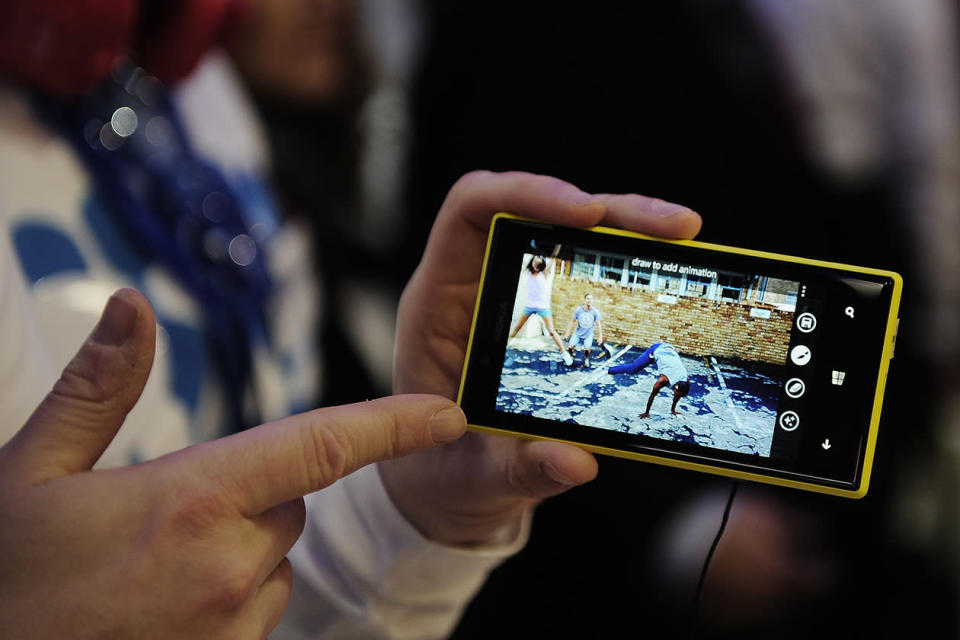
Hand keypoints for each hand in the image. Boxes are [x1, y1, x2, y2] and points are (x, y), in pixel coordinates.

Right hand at [0, 289, 464, 638]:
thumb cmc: (7, 583)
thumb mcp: (30, 474)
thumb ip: (97, 388)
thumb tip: (130, 306)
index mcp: (193, 501)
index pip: (323, 446)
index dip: (395, 425)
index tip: (447, 414)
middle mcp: (230, 566)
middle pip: (291, 502)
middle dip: (254, 490)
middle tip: (166, 511)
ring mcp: (233, 627)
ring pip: (275, 561)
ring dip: (240, 547)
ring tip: (152, 566)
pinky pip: (257, 611)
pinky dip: (230, 594)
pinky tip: (164, 602)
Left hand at [382, 170, 700, 545]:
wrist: (445, 483)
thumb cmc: (443, 471)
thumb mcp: (475, 478)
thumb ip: (517, 469)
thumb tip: (575, 460)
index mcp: (439, 305)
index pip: (472, 210)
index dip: (526, 194)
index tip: (587, 214)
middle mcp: (476, 286)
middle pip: (537, 211)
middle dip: (609, 210)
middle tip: (677, 228)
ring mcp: (510, 297)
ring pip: (568, 234)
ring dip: (628, 230)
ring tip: (684, 237)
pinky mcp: (542, 315)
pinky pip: (584, 269)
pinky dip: (626, 263)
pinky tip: (664, 270)